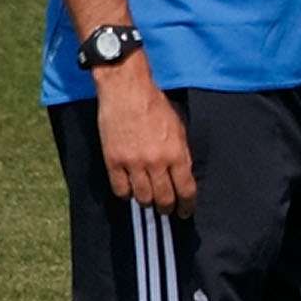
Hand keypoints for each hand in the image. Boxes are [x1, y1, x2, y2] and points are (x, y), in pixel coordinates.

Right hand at [96, 61, 196, 215]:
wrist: (126, 90)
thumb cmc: (154, 105)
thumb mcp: (178, 127)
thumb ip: (182, 153)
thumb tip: (184, 175)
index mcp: (176, 153)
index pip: (186, 190)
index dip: (187, 205)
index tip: (185, 210)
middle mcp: (156, 162)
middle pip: (164, 199)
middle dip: (168, 208)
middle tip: (167, 209)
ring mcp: (133, 163)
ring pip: (143, 198)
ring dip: (148, 203)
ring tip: (149, 200)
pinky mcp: (113, 161)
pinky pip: (121, 190)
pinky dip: (127, 194)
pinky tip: (130, 189)